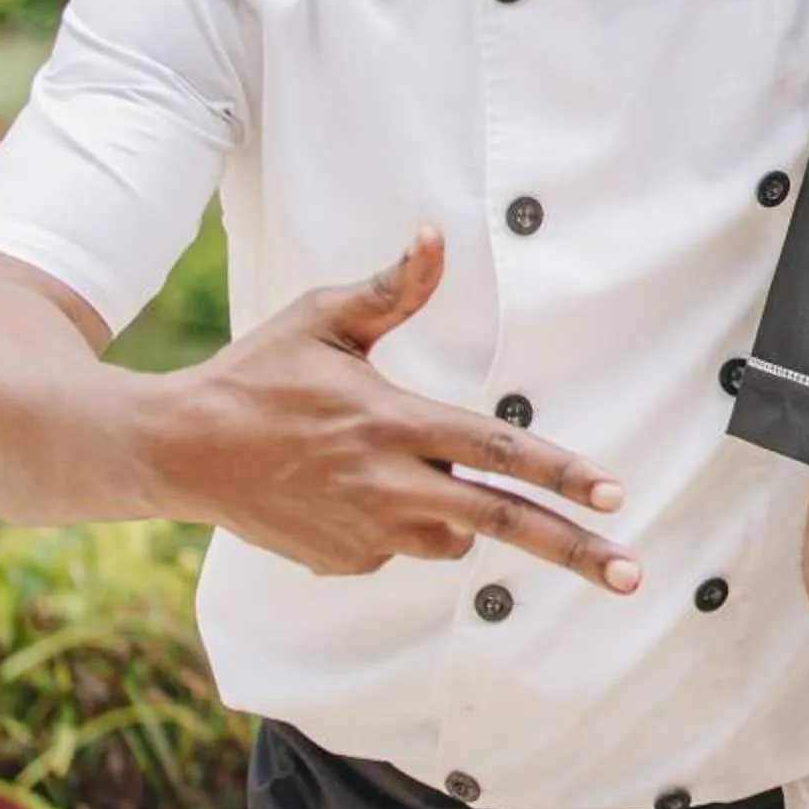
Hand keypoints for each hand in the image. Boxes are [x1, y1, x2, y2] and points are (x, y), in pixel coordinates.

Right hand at [145, 228, 636, 591]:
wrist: (177, 450)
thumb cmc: (257, 373)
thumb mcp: (322, 319)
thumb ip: (394, 289)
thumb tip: (433, 233)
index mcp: (394, 423)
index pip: (497, 450)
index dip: (560, 471)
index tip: (615, 493)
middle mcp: (388, 485)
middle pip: (500, 522)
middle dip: (574, 550)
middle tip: (632, 574)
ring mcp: (366, 531)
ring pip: (454, 537)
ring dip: (461, 515)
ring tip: (402, 468)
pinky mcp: (343, 561)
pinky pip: (402, 545)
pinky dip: (402, 522)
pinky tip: (348, 488)